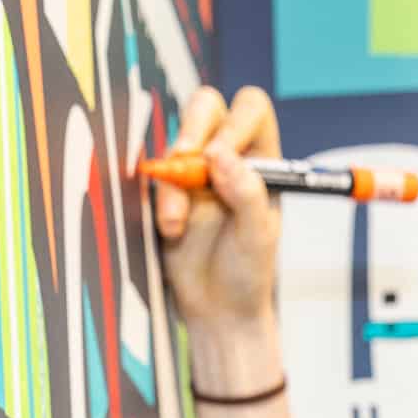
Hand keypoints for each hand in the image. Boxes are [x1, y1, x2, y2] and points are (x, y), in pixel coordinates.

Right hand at [157, 85, 285, 368]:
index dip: (234, 122)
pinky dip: (159, 198)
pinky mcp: (167, 189)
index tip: (220, 156)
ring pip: (175, 142)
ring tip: (177, 224)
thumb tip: (219, 154)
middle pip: (206, 107)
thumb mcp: (258, 237)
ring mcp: (194, 170)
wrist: (217, 310)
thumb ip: (246, 193)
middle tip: (185, 158)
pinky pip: (154, 175)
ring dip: (173, 179)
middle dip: (193, 128)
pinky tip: (171, 231)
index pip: (250, 110)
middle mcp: (227, 155)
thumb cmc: (248, 273)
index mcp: (262, 157)